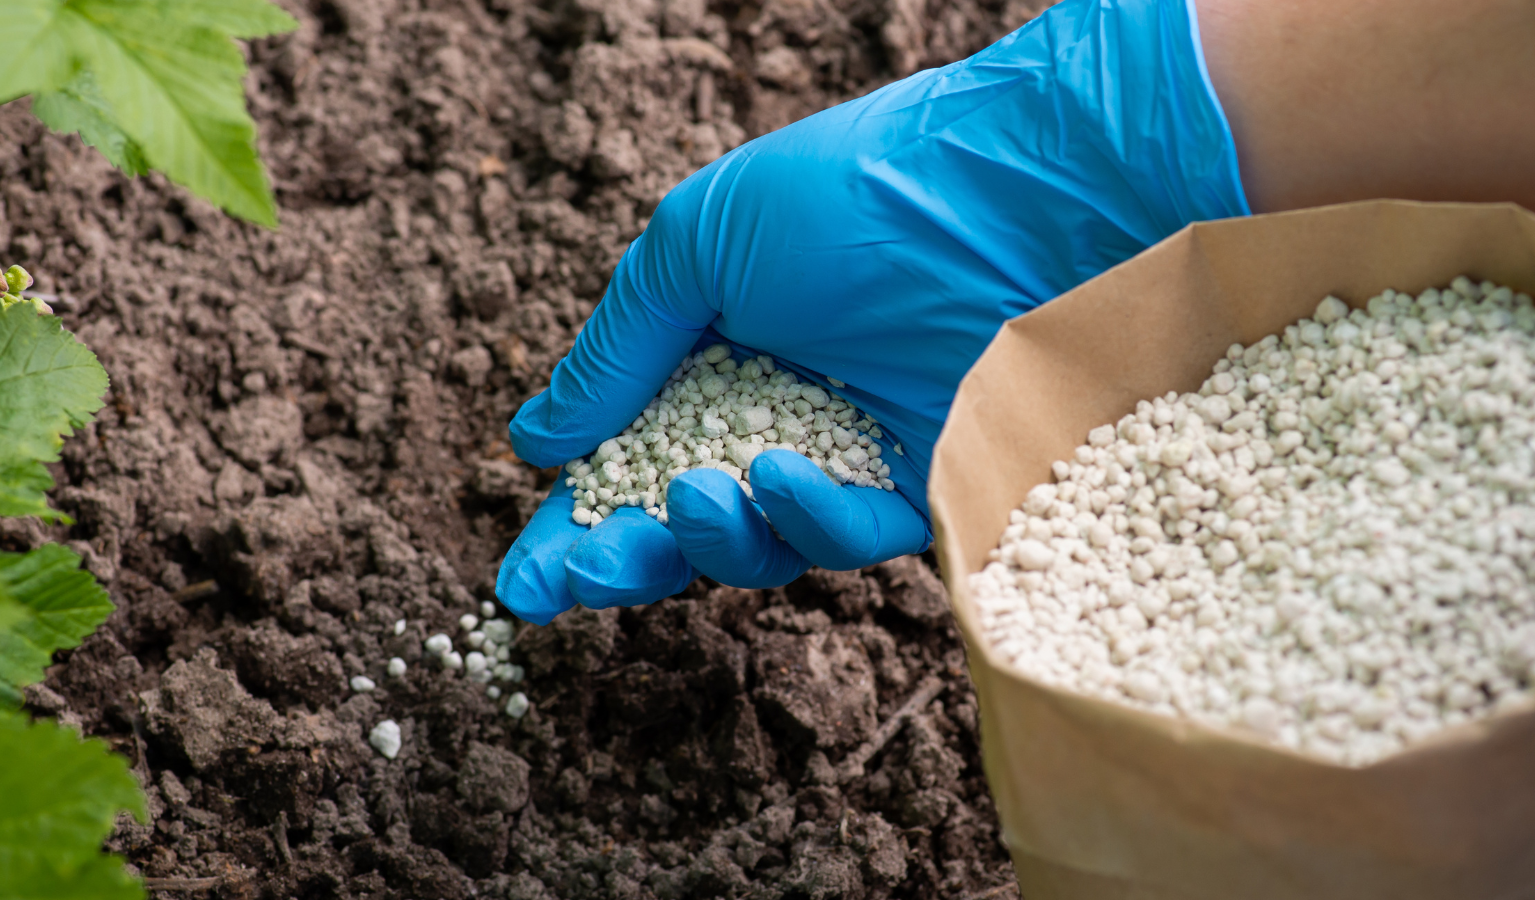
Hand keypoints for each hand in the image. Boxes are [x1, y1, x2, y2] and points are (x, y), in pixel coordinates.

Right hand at [497, 0, 1248, 623]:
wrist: (1009, 192)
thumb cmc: (851, 194)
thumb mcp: (697, 243)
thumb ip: (618, 349)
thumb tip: (538, 442)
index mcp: (715, 350)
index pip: (628, 452)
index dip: (576, 522)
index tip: (524, 578)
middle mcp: (779, 409)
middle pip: (684, 520)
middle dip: (623, 559)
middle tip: (575, 575)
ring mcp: (853, 451)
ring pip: (760, 549)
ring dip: (710, 539)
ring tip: (699, 495)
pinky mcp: (925, 484)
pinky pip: (851, 539)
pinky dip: (808, 520)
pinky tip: (781, 477)